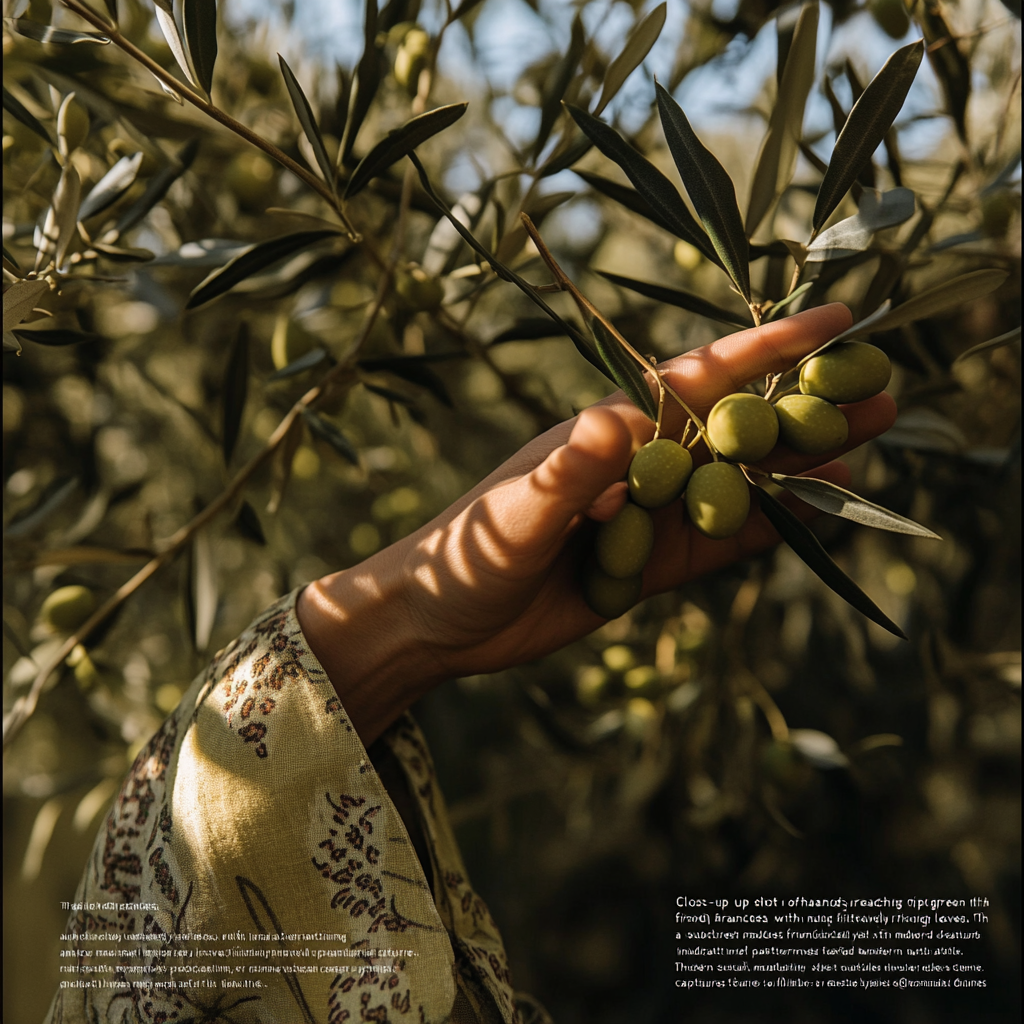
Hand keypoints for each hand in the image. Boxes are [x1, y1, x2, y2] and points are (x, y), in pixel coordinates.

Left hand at [298, 303, 895, 744]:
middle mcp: (637, 464)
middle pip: (734, 431)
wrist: (440, 620)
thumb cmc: (467, 551)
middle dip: (805, 409)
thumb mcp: (517, 511)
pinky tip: (817, 515)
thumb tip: (620, 423)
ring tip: (869, 448)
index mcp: (607, 432)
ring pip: (738, 486)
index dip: (767, 349)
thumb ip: (569, 473)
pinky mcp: (650, 566)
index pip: (699, 380)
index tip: (835, 318)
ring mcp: (649, 516)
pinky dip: (766, 527)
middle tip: (882, 392)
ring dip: (799, 469)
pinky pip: (720, 543)